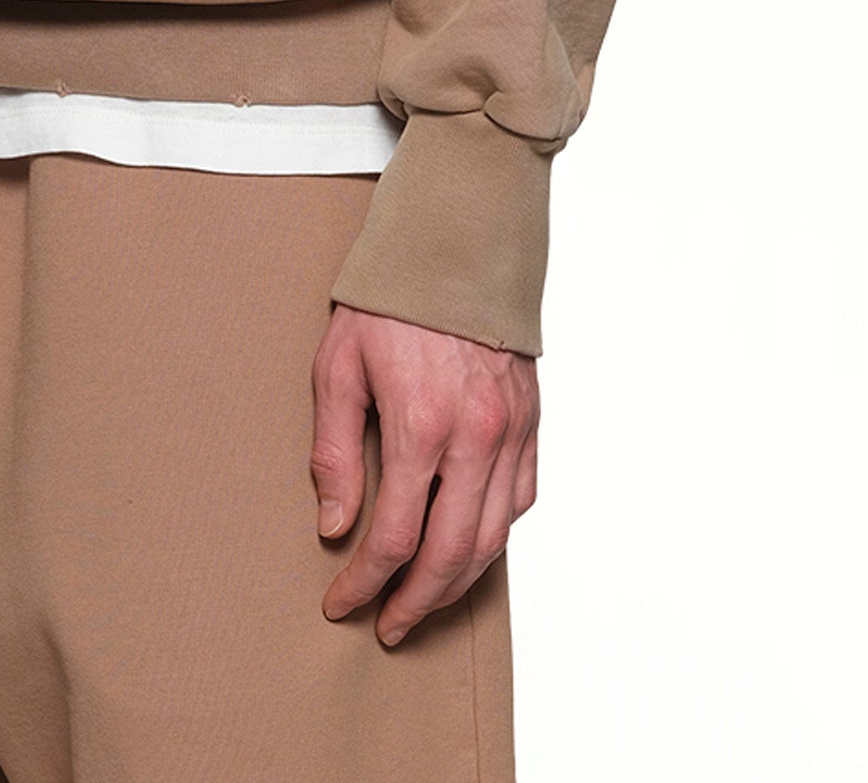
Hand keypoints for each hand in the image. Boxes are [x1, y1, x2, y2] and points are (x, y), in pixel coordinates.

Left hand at [310, 305, 537, 642]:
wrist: (456, 241)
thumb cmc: (389, 299)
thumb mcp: (338, 365)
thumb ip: (335, 451)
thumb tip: (336, 526)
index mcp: (421, 423)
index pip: (395, 535)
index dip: (366, 582)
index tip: (342, 602)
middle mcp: (476, 435)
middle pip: (450, 553)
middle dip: (415, 602)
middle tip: (387, 625)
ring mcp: (511, 430)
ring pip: (493, 537)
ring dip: (457, 582)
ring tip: (422, 601)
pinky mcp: (531, 420)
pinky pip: (522, 499)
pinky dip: (495, 536)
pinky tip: (468, 547)